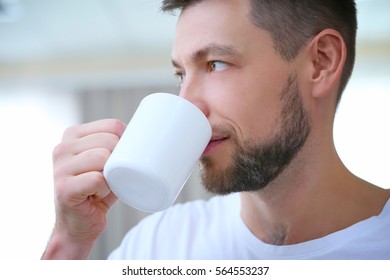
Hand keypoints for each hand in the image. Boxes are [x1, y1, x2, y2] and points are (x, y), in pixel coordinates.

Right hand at [42, 119, 125, 258]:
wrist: (79, 225)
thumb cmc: (97, 191)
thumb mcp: (107, 162)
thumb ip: (117, 145)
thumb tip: (148, 132)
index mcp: (73, 135)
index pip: (112, 125)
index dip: (128, 141)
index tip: (126, 157)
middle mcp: (63, 147)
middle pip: (110, 140)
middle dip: (120, 160)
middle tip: (112, 177)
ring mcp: (60, 167)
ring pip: (102, 157)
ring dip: (112, 176)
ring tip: (103, 185)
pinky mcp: (63, 188)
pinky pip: (97, 179)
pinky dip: (104, 190)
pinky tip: (96, 195)